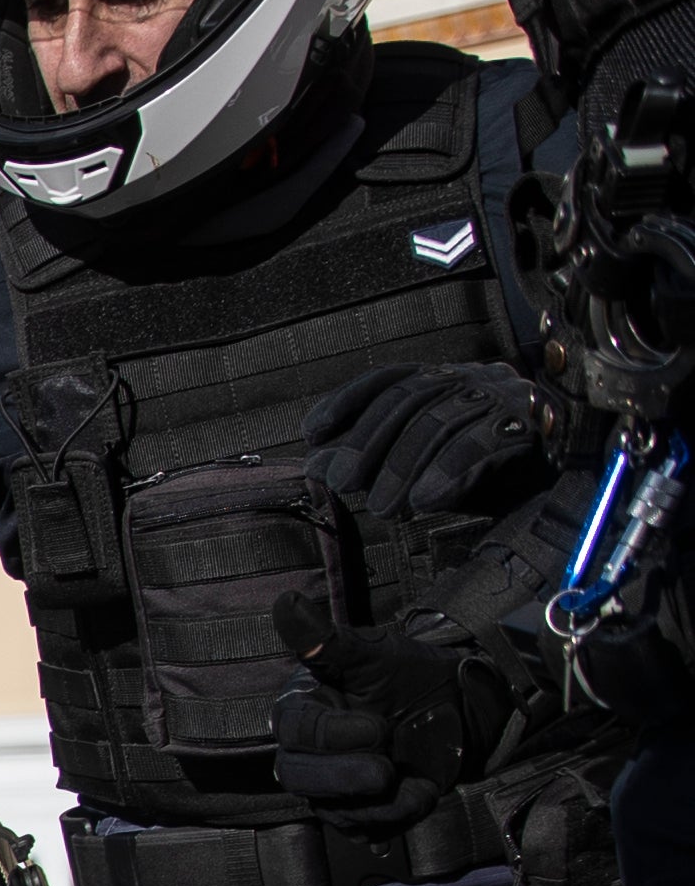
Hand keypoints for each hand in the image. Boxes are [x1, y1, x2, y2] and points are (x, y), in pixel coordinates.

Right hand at [271, 592, 506, 833]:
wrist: (455, 705)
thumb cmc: (407, 674)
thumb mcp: (372, 655)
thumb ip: (326, 640)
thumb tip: (286, 601)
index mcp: (301, 712)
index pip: (297, 734)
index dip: (332, 737)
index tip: (377, 727)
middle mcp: (306, 754)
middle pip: (301, 778)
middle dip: (344, 778)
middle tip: (386, 770)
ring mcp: (331, 788)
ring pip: (333, 810)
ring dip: (377, 801)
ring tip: (411, 776)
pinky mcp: (360, 812)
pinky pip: (366, 828)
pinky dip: (396, 816)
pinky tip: (419, 790)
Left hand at [304, 363, 563, 520]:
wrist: (572, 481)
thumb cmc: (494, 471)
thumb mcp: (429, 466)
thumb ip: (378, 462)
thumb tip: (319, 467)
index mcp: (448, 382)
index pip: (391, 378)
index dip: (347, 401)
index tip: (312, 432)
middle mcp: (475, 380)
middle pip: (410, 398)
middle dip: (366, 442)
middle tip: (338, 484)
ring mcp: (504, 398)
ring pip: (441, 419)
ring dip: (403, 466)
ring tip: (381, 507)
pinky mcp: (531, 426)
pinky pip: (482, 443)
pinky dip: (447, 472)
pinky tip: (424, 501)